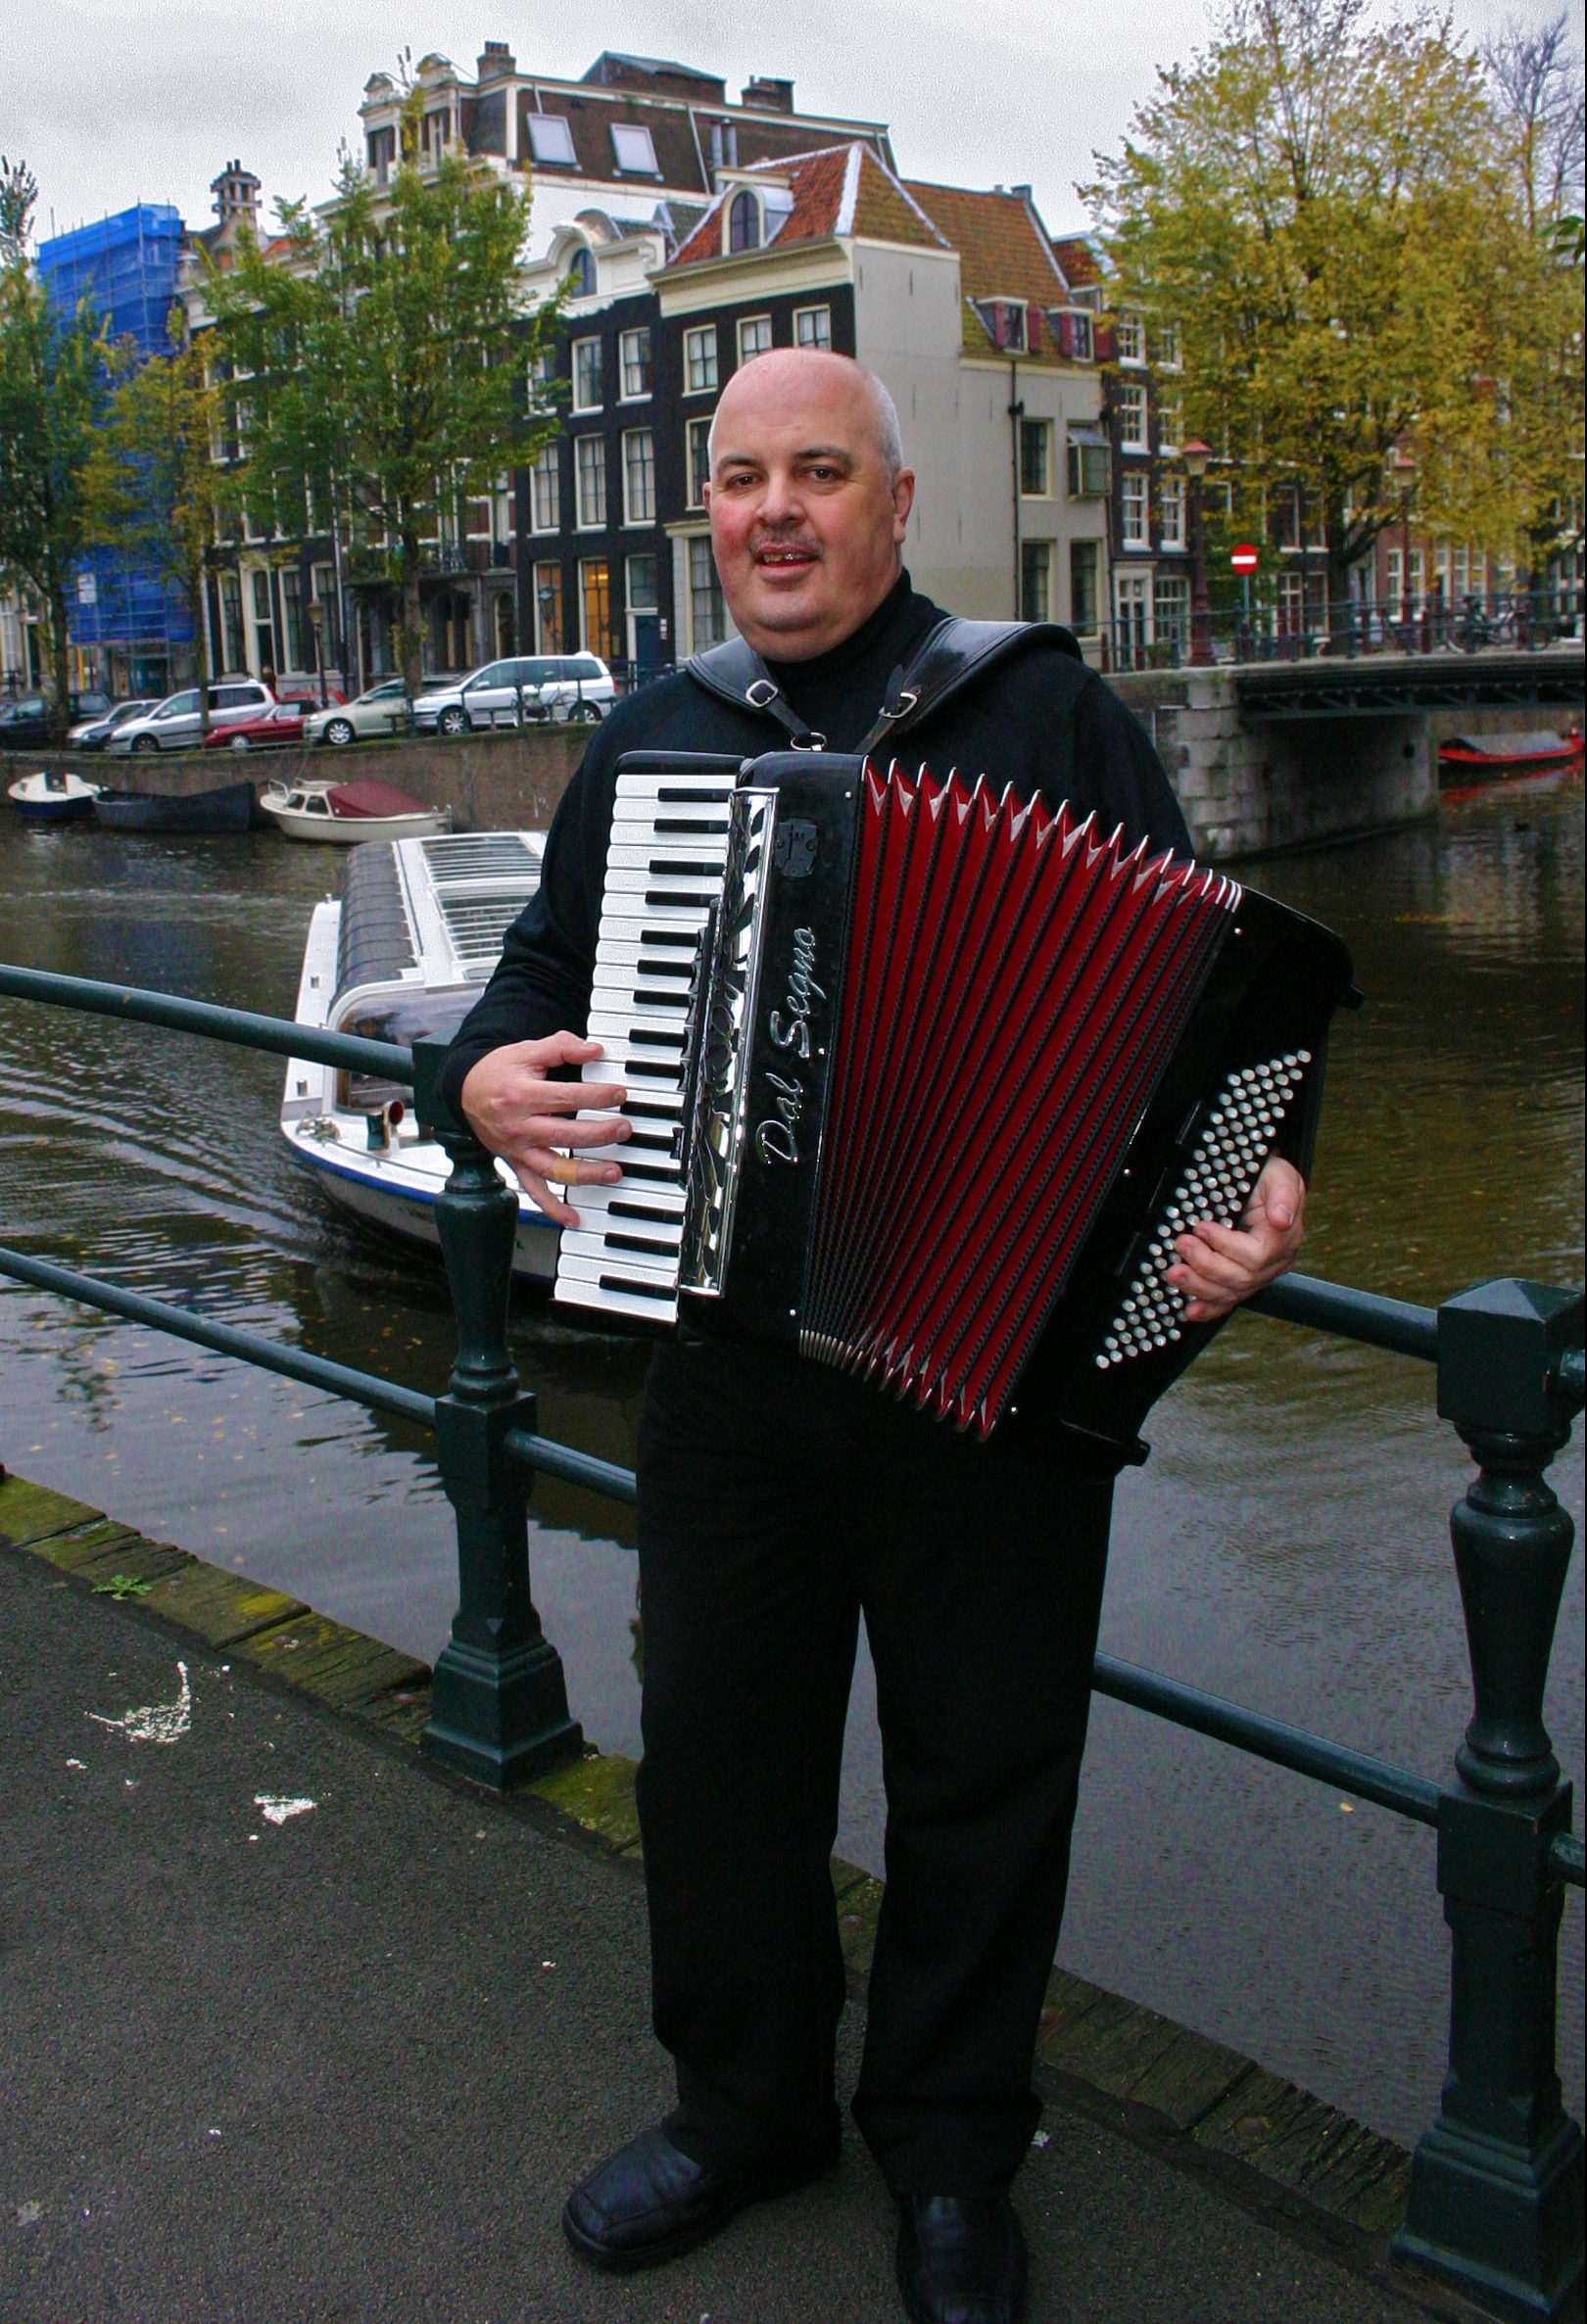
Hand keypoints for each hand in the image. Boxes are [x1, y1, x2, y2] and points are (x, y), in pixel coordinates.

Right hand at [458, 1032, 627, 1227]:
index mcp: (521, 1096)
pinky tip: (573, 1218)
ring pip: (554, 1168)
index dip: (597, 1096)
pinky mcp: (516, 1164)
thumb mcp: (527, 1050)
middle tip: (625, 1129)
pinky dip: (553, 1208)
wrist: (465, 1091)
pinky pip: (534, 1191)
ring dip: (586, 1173)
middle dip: (600, 1134)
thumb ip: (561, 1047)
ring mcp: (517, 1150)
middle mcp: (518, 1127)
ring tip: (614, 1171)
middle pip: (565, 1135)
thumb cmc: (499, 1071)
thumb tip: (594, 1050)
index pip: (567, 1098)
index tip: (620, 1095)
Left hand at [1164, 1154, 1305, 1323]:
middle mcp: (1274, 1262)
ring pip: (1231, 1293)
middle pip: (1241, 1278)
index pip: (1257, 1255)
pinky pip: (1227, 1301)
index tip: (1201, 1227)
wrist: (1262, 1185)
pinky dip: (1208, 1308)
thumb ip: (1284, 1195)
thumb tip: (1281, 1220)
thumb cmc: (1269, 1178)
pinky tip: (1190, 1310)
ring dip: (1198, 1286)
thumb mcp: (1281, 1175)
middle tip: (1181, 1244)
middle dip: (1206, 1265)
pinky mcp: (1242, 1281)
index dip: (1226, 1245)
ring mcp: (1259, 1275)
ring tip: (1174, 1273)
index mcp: (1284, 1238)